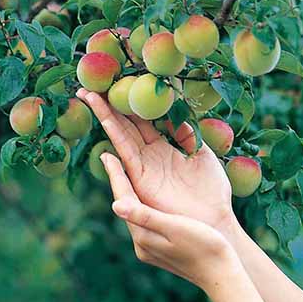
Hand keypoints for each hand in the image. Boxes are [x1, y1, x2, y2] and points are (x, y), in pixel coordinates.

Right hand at [76, 88, 235, 236]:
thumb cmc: (213, 191)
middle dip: (108, 103)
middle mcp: (149, 154)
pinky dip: (115, 135)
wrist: (214, 220)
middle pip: (125, 122)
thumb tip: (177, 111)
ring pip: (120, 133)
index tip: (118, 81)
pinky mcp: (141, 177)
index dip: (130, 101)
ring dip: (104, 114)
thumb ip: (187, 134)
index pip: (142, 118)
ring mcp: (143, 165)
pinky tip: (105, 119)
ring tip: (88, 94)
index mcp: (164, 146)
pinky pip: (125, 151)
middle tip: (92, 82)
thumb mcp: (201, 155)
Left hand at [102, 151, 240, 292]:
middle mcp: (141, 243)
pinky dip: (143, 203)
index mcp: (142, 236)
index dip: (115, 175)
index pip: (123, 199)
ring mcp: (150, 248)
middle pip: (126, 206)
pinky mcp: (161, 249)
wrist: (223, 275)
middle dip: (119, 182)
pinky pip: (146, 220)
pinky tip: (145, 195)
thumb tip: (115, 205)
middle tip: (110, 157)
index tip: (105, 154)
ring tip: (123, 172)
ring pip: (136, 213)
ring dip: (130, 192)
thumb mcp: (174, 227)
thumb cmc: (205, 247)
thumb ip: (145, 216)